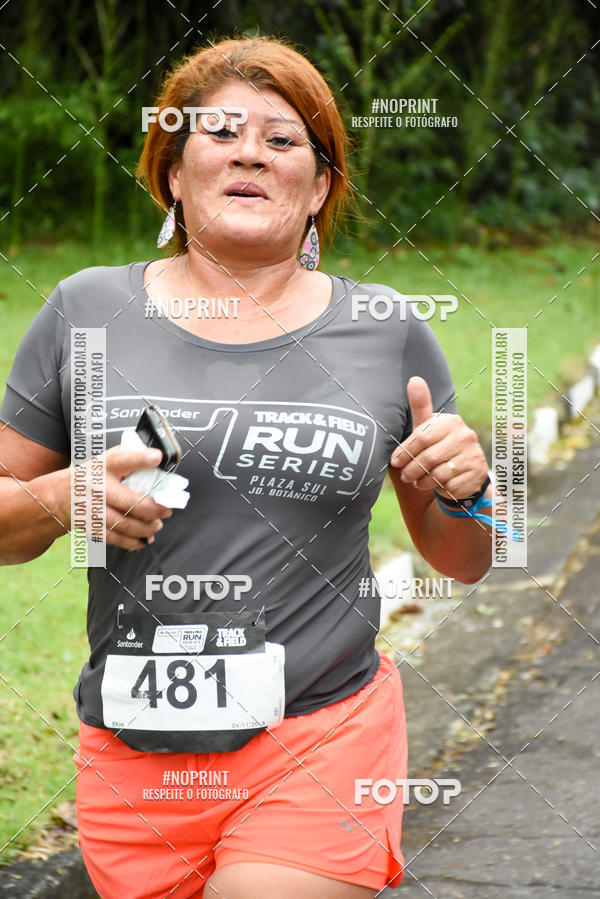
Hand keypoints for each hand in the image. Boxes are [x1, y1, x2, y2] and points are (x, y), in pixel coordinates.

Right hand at [56, 446, 173, 550]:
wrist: (60, 494)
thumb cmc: (93, 476)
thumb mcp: (107, 461)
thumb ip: (129, 459)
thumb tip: (159, 461)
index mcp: (104, 466)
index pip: (123, 459)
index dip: (141, 458)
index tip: (158, 457)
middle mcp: (96, 486)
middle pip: (129, 502)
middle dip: (153, 509)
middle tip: (166, 511)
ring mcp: (91, 508)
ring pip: (123, 523)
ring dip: (146, 528)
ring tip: (157, 525)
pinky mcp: (89, 526)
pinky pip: (114, 538)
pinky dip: (132, 542)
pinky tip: (144, 539)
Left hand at [390, 376, 487, 498]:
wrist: (464, 471)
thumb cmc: (438, 446)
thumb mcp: (428, 427)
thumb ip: (420, 406)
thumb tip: (414, 379)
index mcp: (451, 422)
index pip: (422, 437)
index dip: (405, 451)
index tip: (395, 461)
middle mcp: (466, 436)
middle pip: (428, 458)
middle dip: (412, 470)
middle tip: (405, 476)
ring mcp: (474, 455)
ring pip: (438, 474)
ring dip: (423, 482)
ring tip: (417, 482)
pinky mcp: (477, 474)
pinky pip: (450, 486)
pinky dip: (439, 489)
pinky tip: (437, 485)